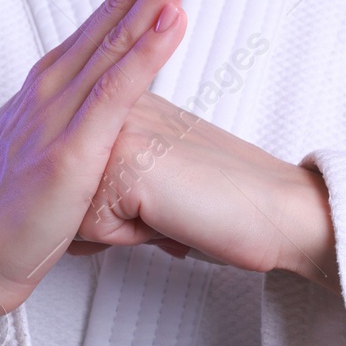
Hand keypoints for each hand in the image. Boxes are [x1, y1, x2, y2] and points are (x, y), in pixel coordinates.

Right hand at [0, 0, 216, 345]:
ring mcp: (61, 112)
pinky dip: (146, 52)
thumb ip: (88, 121)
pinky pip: (115, 92)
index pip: (114, 12)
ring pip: (122, 35)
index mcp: (56, 81)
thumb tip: (117, 110)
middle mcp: (56, 83)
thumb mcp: (58, 151)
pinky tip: (174, 18)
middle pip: (121, 6)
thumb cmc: (14, 212)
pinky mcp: (70, 149)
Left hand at [70, 91, 340, 293]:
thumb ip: (114, 177)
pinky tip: (167, 216)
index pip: (75, 177)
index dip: (114, 209)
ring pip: (74, 210)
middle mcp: (117, 109)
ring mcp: (118, 129)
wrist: (277, 212)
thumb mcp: (156, 182)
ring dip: (117, 229)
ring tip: (166, 210)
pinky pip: (90, 227)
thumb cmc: (223, 204)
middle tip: (167, 206)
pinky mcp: (124, 159)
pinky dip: (128, 239)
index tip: (167, 195)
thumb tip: (71, 211)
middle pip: (67, 194)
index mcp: (126, 106)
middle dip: (109, 220)